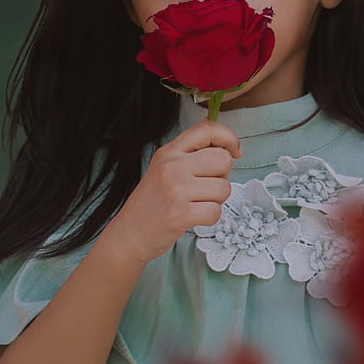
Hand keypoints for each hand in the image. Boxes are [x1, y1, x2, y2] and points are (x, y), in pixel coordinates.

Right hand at [102, 119, 242, 266]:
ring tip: (196, 203)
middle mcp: (172, 166)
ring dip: (216, 200)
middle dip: (223, 176)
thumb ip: (191, 155)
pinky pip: (215, 211)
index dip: (229, 137)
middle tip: (206, 187)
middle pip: (223, 159)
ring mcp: (175, 189)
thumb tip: (227, 147)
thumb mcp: (165, 168)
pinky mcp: (179, 214)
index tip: (234, 151)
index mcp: (170, 151)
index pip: (208, 129)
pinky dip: (210, 218)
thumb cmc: (153, 202)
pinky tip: (194, 217)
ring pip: (224, 188)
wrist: (129, 234)